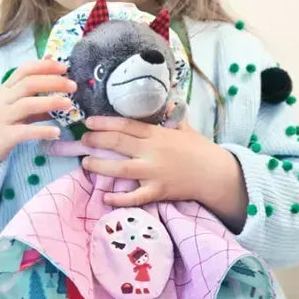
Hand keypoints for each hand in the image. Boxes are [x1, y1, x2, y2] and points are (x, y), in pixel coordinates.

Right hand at [0, 59, 75, 206]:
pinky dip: (41, 131)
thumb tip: (59, 87)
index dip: (44, 66)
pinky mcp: (3, 137)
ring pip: (27, 105)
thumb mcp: (11, 107)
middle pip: (28, 84)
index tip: (63, 66)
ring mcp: (2, 118)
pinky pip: (24, 132)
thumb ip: (33, 97)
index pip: (24, 70)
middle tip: (73, 85)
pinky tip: (56, 132)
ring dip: (50, 102)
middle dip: (52, 82)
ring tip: (70, 104)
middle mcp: (3, 101)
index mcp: (6, 90)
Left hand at [80, 115, 247, 228]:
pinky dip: (119, 199)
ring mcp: (154, 172)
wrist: (216, 174)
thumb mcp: (185, 128)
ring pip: (121, 169)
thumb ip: (173, 116)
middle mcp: (152, 152)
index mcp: (157, 134)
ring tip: (85, 163)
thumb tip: (171, 99)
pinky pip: (135, 196)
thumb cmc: (200, 149)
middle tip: (82, 140)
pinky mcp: (158, 191)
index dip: (105, 123)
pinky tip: (105, 198)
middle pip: (118, 144)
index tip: (89, 122)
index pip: (126, 125)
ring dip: (100, 166)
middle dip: (96, 141)